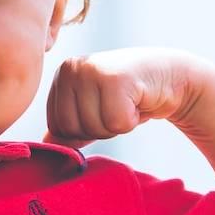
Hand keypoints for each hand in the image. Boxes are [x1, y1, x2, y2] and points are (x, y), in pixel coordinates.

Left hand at [41, 47, 205, 149]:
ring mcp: (92, 71)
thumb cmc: (128, 96)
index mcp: (62, 75)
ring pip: (95, 128)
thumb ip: (68, 127)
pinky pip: (116, 123)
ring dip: (117, 124)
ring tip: (128, 102)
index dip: (84, 130)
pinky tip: (138, 101)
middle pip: (73, 130)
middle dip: (100, 129)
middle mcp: (72, 68)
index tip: (104, 109)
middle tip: (118, 106)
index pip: (57, 128)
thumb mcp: (92, 110)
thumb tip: (43, 146)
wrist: (170, 77)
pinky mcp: (115, 79)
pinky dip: (132, 120)